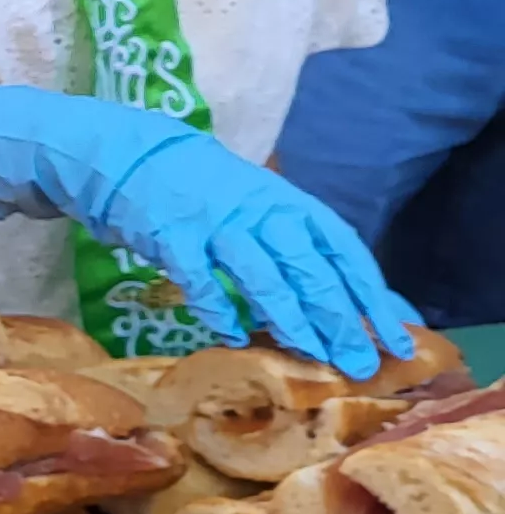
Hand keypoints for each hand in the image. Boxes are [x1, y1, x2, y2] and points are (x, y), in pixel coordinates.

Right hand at [0, 82, 419, 373]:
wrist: (121, 152)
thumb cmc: (196, 187)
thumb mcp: (252, 204)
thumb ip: (289, 243)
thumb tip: (336, 293)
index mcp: (284, 201)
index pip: (341, 247)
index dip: (369, 291)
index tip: (392, 331)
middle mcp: (257, 209)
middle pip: (309, 267)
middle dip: (338, 318)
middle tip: (356, 361)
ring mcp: (214, 221)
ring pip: (264, 275)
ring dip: (291, 319)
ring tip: (311, 354)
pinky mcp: (170, 235)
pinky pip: (200, 277)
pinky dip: (218, 307)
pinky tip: (232, 336)